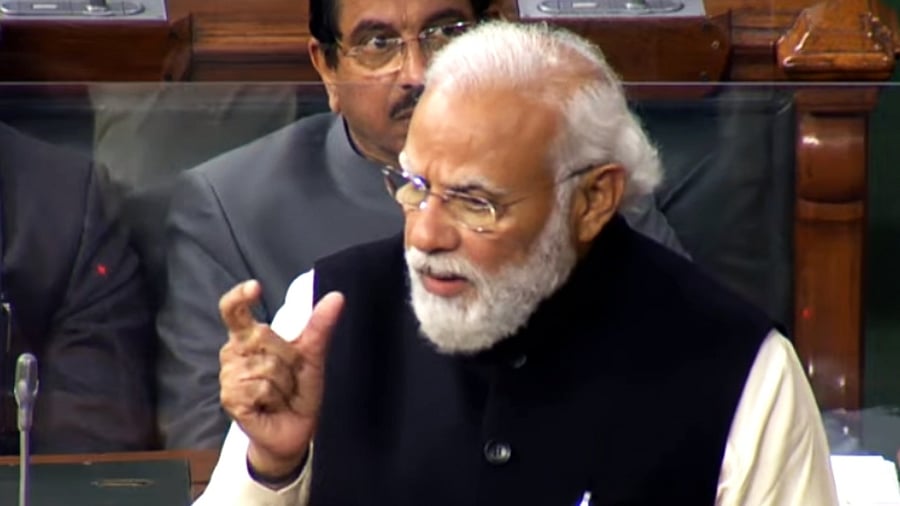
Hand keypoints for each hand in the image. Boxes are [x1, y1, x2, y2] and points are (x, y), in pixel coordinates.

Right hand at [219, 280, 343, 476]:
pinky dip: (274, 397)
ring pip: (265, 366)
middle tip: (289, 377)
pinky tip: (270, 405)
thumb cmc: (300, 391)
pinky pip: (260, 387)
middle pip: (262, 336)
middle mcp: (233, 353)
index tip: (255, 287)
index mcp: (248, 337)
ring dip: (283, 383)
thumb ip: (320, 326)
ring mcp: (229, 377)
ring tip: (280, 394)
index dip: (239, 297)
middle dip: (288, 358)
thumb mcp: (313, 356)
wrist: (296, 429)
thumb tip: (337, 296)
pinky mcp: (230, 399)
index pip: (232, 310)